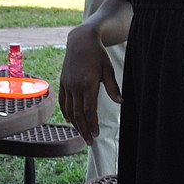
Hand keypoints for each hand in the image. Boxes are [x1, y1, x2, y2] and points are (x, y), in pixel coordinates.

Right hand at [59, 22, 120, 144]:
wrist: (80, 41)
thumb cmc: (98, 55)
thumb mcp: (108, 69)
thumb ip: (112, 87)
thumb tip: (120, 102)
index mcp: (87, 83)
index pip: (89, 109)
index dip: (92, 124)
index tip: (96, 134)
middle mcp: (75, 86)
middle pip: (78, 114)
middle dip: (84, 129)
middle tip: (90, 142)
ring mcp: (67, 85)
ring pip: (70, 110)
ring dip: (76, 124)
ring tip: (82, 135)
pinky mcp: (63, 83)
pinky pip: (63, 102)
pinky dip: (66, 113)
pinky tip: (71, 121)